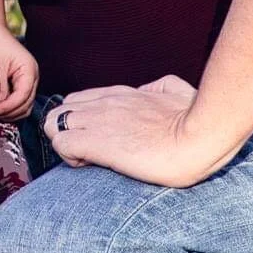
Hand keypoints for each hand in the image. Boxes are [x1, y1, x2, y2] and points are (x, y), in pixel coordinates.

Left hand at [0, 25, 38, 119]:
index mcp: (29, 70)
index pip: (23, 96)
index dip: (9, 106)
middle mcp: (32, 77)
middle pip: (26, 105)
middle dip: (9, 112)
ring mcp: (26, 81)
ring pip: (22, 106)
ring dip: (8, 112)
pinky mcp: (18, 83)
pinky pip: (16, 101)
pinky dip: (7, 107)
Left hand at [44, 75, 229, 187]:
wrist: (200, 138)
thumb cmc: (196, 120)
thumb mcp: (176, 90)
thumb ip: (159, 87)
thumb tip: (153, 90)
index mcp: (121, 94)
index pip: (77, 100)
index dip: (79, 122)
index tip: (97, 139)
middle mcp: (104, 104)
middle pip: (59, 111)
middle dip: (65, 133)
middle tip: (87, 152)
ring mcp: (97, 121)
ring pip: (53, 125)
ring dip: (64, 144)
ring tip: (87, 159)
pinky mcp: (96, 143)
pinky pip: (61, 145)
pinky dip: (69, 157)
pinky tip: (90, 164)